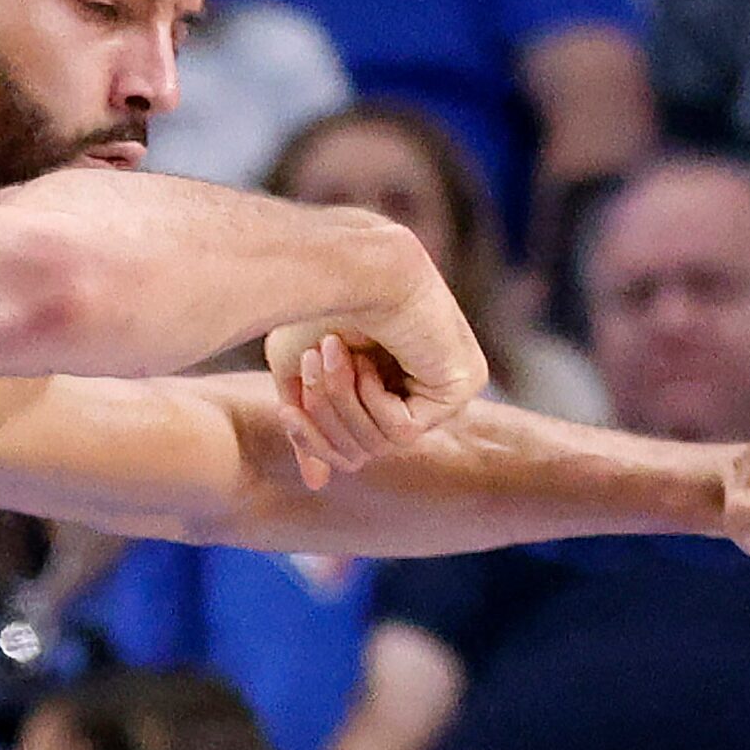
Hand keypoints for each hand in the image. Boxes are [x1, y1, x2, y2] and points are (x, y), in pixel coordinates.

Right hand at [266, 246, 487, 490]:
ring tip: (334, 353)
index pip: (351, 449)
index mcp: (386, 385)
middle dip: (327, 415)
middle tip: (314, 365)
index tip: (288, 412)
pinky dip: (375, 401)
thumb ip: (313, 424)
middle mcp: (419, 390)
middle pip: (363, 452)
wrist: (350, 266)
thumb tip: (318, 483)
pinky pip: (405, 432)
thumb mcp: (302, 374)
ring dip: (345, 402)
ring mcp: (444, 389)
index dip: (315, 440)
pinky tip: (370, 363)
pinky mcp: (461, 387)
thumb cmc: (318, 305)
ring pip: (381, 444)